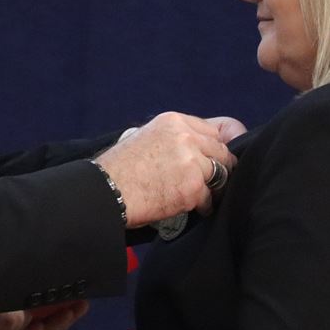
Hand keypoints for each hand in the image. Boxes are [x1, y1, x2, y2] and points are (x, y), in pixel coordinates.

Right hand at [95, 112, 240, 226]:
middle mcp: (185, 137)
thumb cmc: (119, 167)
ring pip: (221, 174)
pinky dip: (202, 206)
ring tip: (200, 194)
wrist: (106, 189)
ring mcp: (191, 162)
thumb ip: (172, 137)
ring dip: (213, 187)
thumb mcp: (144, 136)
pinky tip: (190, 207)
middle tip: (211, 180)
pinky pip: (210, 198)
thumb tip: (193, 146)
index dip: (217, 145)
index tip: (218, 156)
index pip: (214, 129)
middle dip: (219, 166)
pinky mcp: (192, 187)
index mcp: (173, 122)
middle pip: (222, 151)